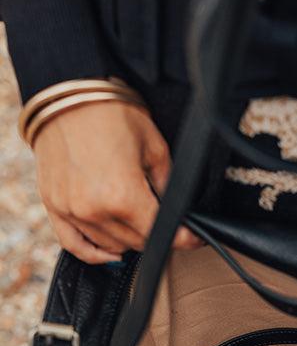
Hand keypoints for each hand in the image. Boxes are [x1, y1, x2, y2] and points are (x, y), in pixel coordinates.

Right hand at [33, 101, 200, 263]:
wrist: (68, 92)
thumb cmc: (112, 113)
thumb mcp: (155, 148)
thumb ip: (167, 187)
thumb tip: (177, 212)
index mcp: (123, 196)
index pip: (159, 233)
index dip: (183, 238)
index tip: (193, 238)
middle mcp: (95, 210)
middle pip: (136, 242)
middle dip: (156, 234)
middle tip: (166, 222)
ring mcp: (71, 210)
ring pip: (110, 246)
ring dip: (129, 239)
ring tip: (138, 222)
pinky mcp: (53, 206)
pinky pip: (75, 245)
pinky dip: (94, 253)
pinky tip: (111, 254)